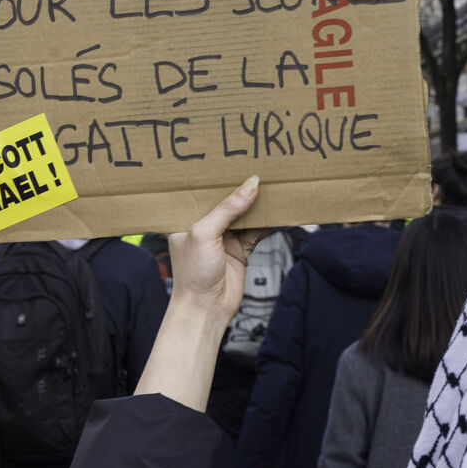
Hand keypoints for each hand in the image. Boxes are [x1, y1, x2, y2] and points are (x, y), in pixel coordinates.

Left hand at [165, 176, 267, 327]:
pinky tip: (280, 210)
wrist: (206, 309)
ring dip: (259, 203)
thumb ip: (227, 208)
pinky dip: (269, 222)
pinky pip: (258, 230)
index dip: (216, 176)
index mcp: (187, 217)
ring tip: (274, 184)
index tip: (232, 158)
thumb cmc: (193, 274)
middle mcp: (205, 224)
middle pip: (227, 199)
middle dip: (241, 186)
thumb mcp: (204, 233)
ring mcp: (225, 236)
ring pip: (246, 213)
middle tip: (259, 166)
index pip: (203, 190)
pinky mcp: (241, 249)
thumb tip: (250, 185)